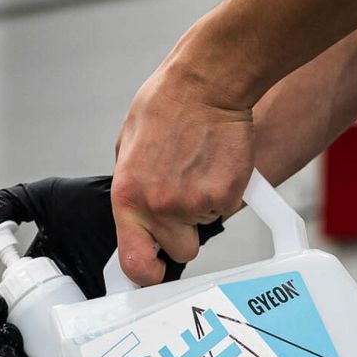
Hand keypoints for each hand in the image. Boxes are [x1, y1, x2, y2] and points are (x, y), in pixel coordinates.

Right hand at [0, 176, 221, 356]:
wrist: (143, 210)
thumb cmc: (97, 206)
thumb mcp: (49, 199)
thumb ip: (11, 203)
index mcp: (38, 281)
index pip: (6, 305)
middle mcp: (58, 306)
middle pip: (22, 338)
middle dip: (9, 343)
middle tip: (13, 333)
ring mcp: (85, 322)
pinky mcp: (113, 332)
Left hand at [112, 60, 254, 287]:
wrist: (207, 82)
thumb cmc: (167, 105)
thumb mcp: (129, 147)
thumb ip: (132, 187)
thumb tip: (137, 213)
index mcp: (128, 199)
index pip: (134, 263)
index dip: (147, 275)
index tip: (155, 272)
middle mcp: (159, 207)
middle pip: (180, 251)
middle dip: (185, 232)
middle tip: (187, 196)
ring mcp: (194, 204)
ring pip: (205, 227)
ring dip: (204, 206)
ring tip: (198, 167)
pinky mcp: (226, 194)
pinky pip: (227, 208)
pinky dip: (225, 190)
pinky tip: (215, 161)